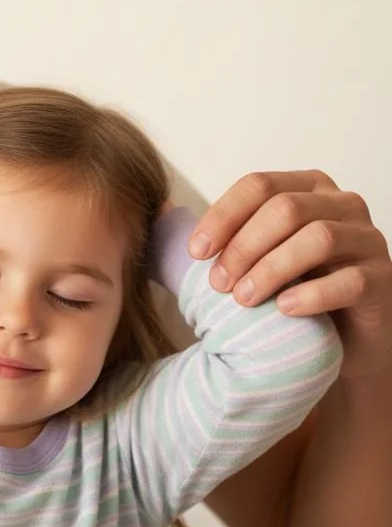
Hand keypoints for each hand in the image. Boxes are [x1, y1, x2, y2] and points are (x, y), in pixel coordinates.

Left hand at [189, 170, 391, 376]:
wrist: (340, 341)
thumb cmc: (288, 292)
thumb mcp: (250, 260)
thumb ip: (213, 237)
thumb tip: (157, 213)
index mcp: (306, 187)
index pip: (258, 184)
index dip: (222, 216)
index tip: (195, 253)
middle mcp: (342, 204)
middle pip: (285, 209)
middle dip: (243, 246)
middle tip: (216, 284)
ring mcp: (367, 240)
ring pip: (318, 237)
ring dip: (271, 269)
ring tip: (242, 299)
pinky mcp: (382, 280)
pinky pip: (349, 280)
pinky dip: (311, 295)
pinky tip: (283, 311)